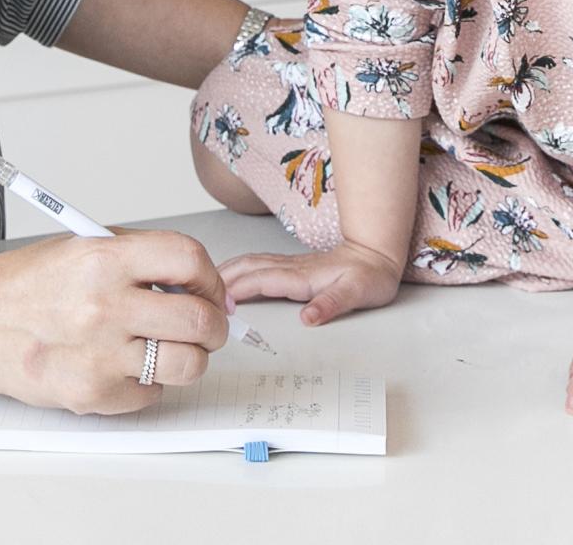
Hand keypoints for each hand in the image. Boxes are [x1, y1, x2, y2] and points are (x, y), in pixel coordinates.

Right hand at [0, 230, 229, 415]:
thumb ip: (139, 260)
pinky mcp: (92, 393)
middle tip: (207, 327)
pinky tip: (121, 366)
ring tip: (168, 349)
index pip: (189, 260)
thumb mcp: (81, 248)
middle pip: (200, 320)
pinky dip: (146, 384)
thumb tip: (199, 285)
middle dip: (214, 326)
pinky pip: (151, 394)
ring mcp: (99, 354)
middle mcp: (103, 305)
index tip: (210, 290)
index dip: (210, 278)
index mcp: (103, 258)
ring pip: (188, 364)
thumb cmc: (26, 286)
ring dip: (190, 358)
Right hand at [218, 238, 403, 326]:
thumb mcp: (356, 294)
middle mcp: (291, 267)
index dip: (237, 289)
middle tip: (194, 290)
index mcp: (301, 276)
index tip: (215, 302)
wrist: (378, 255)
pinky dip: (237, 269)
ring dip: (225, 270)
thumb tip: (307, 318)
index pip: (260, 280)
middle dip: (219, 277)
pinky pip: (256, 264)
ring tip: (201, 282)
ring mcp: (289, 264)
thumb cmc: (369, 277)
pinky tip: (230, 275)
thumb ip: (331, 305)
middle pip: (247, 267)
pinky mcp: (291, 266)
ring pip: (249, 262)